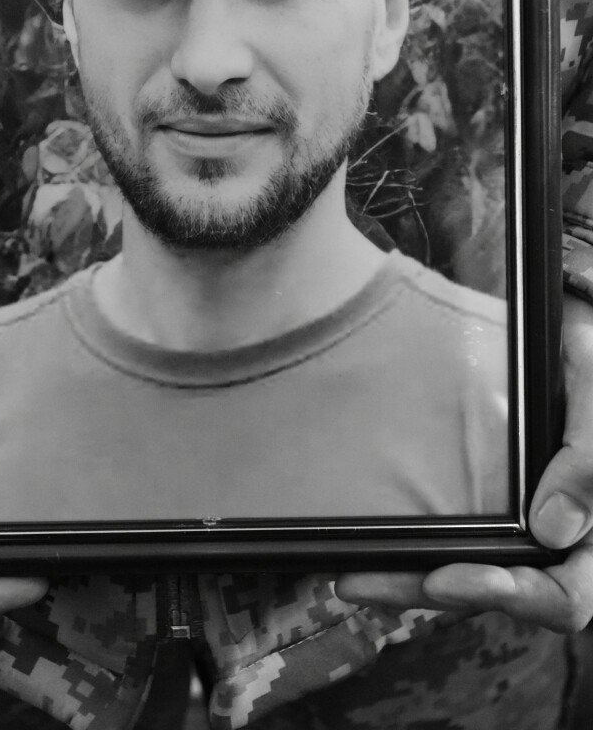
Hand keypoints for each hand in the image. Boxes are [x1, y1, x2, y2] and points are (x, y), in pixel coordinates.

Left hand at [334, 293, 592, 632]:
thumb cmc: (586, 359)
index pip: (566, 596)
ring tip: (354, 575)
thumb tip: (551, 528)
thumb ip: (588, 460)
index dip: (513, 596)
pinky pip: (460, 545)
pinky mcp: (495, 506)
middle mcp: (562, 540)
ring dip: (414, 582)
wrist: (569, 326)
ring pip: (474, 577)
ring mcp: (526, 526)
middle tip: (368, 580)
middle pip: (503, 595)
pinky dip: (419, 554)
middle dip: (435, 590)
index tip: (451, 576)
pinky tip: (374, 551)